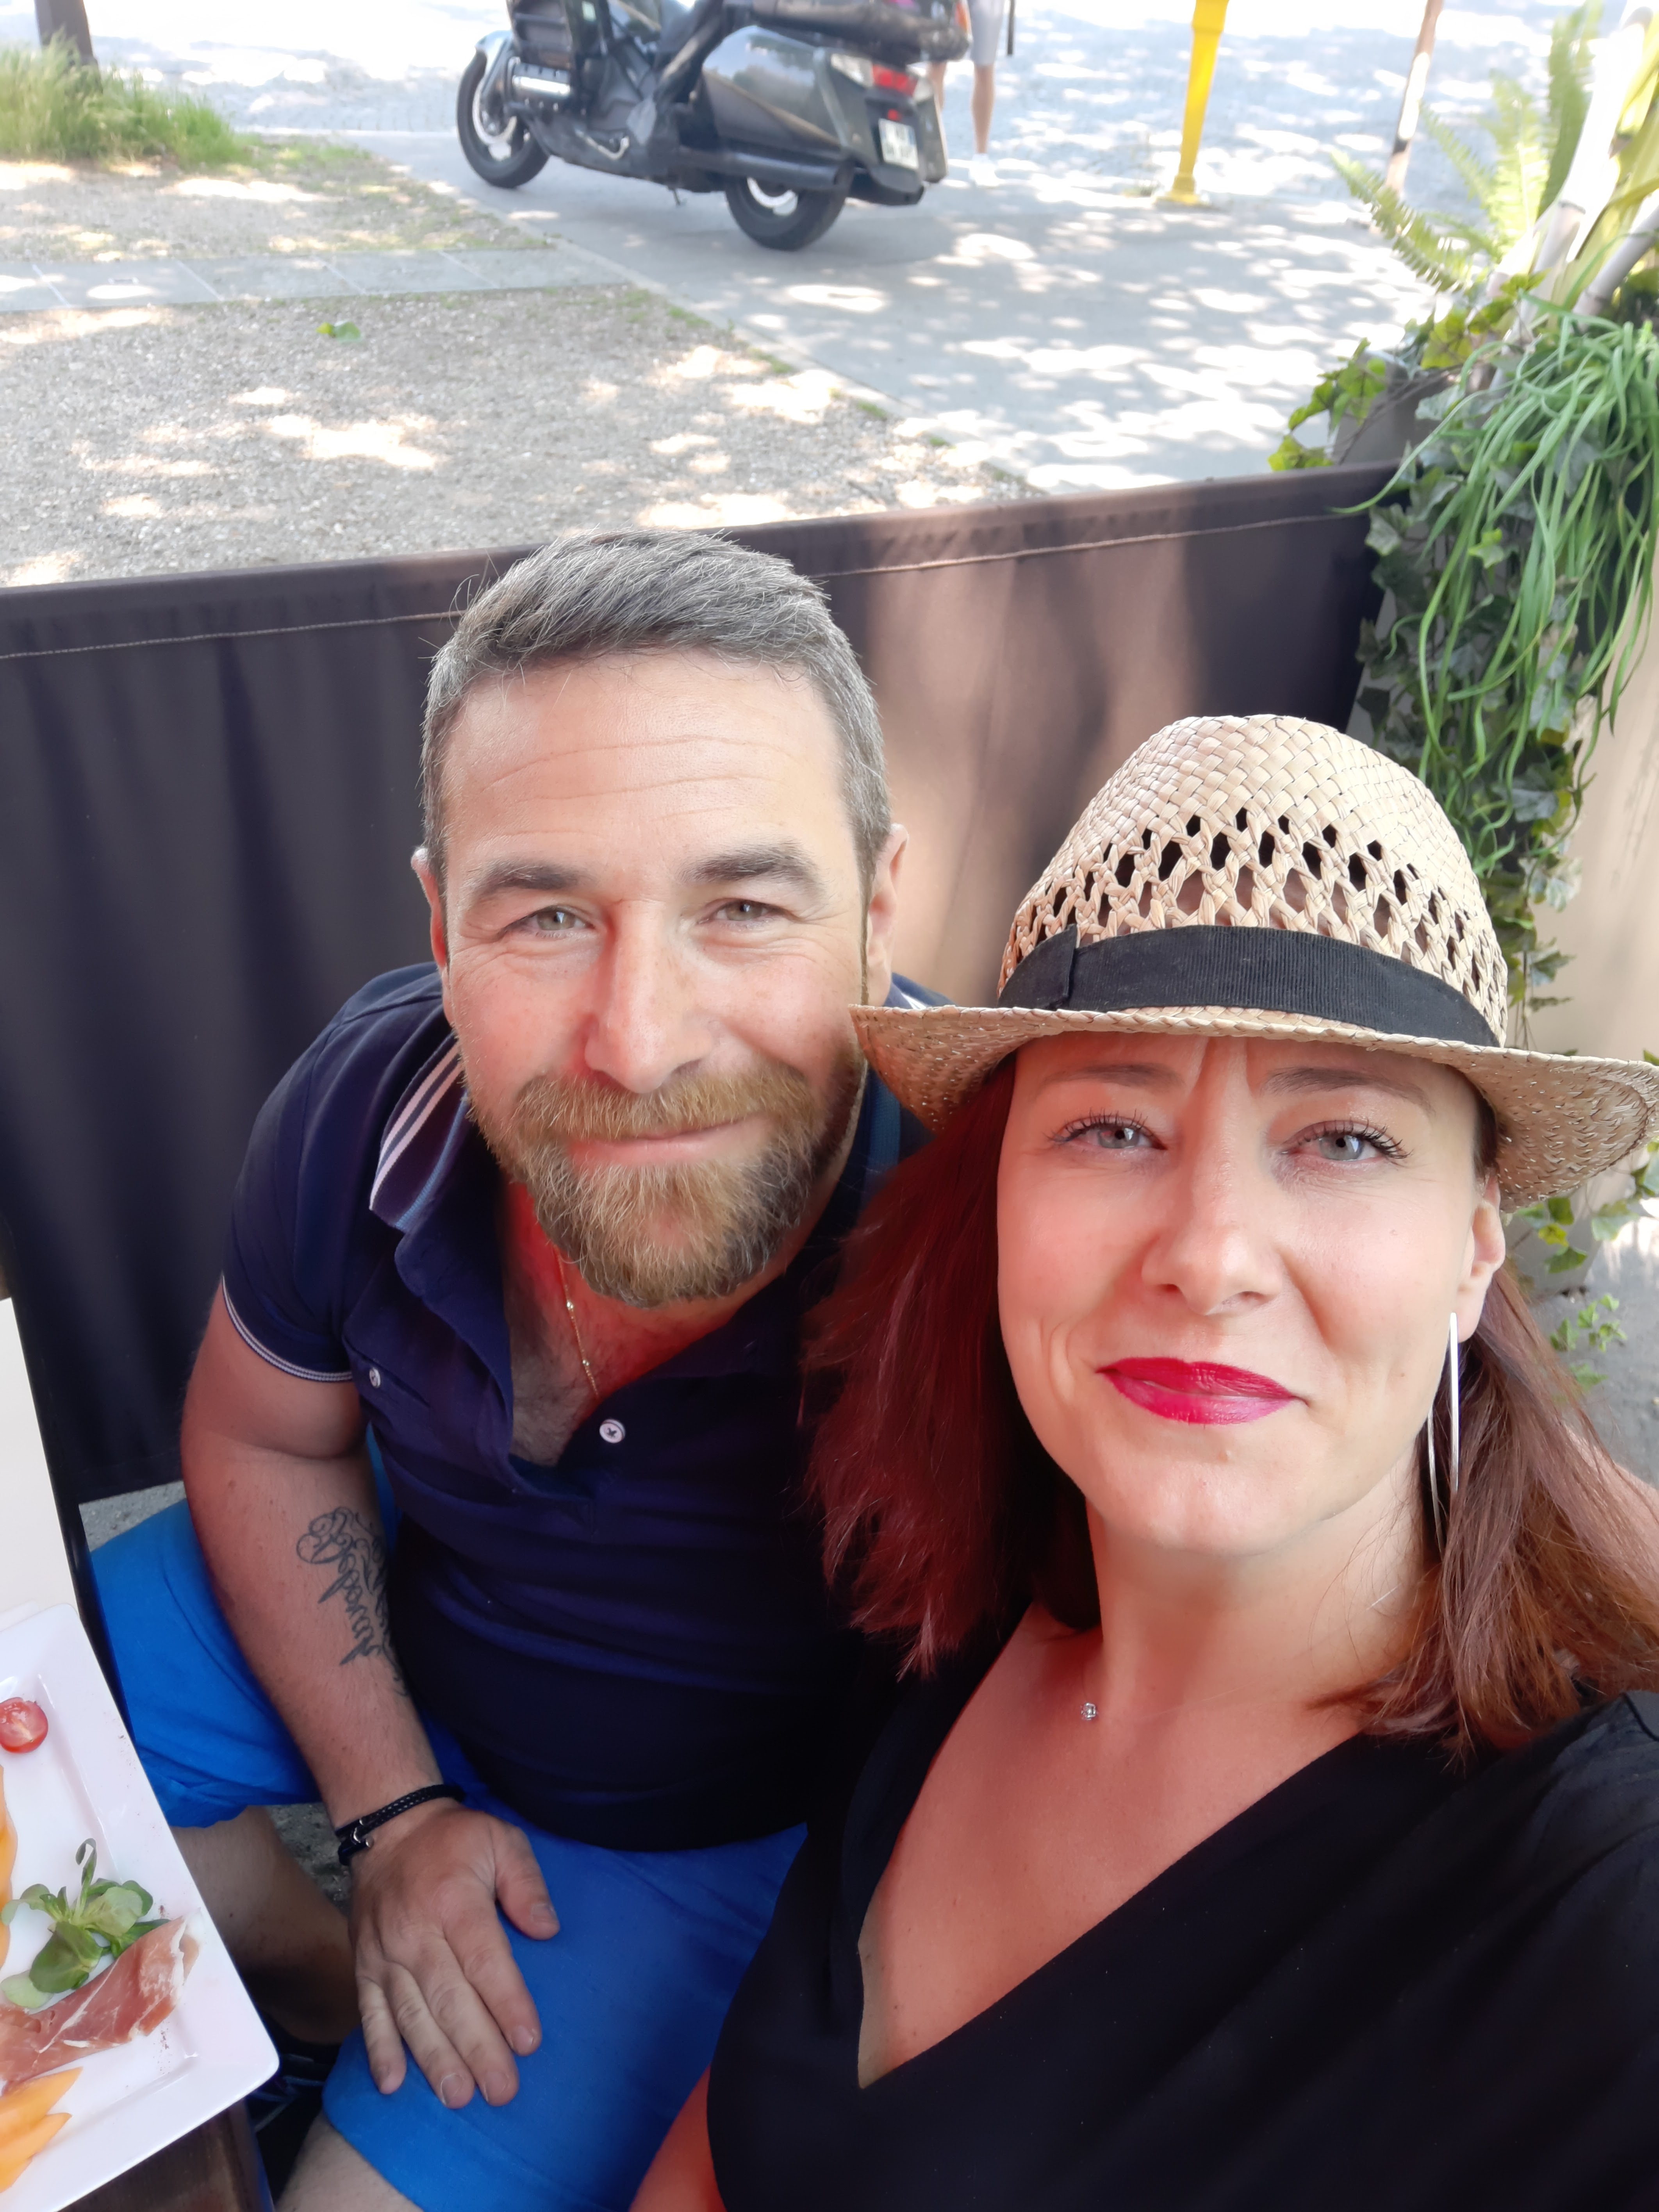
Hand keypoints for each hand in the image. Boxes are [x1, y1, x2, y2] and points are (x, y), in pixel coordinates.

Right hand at [348, 1799, 558, 2107]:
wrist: (389, 1828)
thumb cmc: (454, 1840)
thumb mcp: (502, 1840)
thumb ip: (526, 1884)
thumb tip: (547, 1930)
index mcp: (454, 1901)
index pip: (484, 1961)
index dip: (506, 2003)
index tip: (528, 2043)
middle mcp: (416, 1933)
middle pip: (449, 1998)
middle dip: (477, 2048)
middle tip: (501, 2090)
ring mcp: (385, 1953)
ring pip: (410, 2014)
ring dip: (433, 2058)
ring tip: (457, 2096)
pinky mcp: (364, 1964)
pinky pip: (369, 2011)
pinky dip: (378, 2049)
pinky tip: (392, 2084)